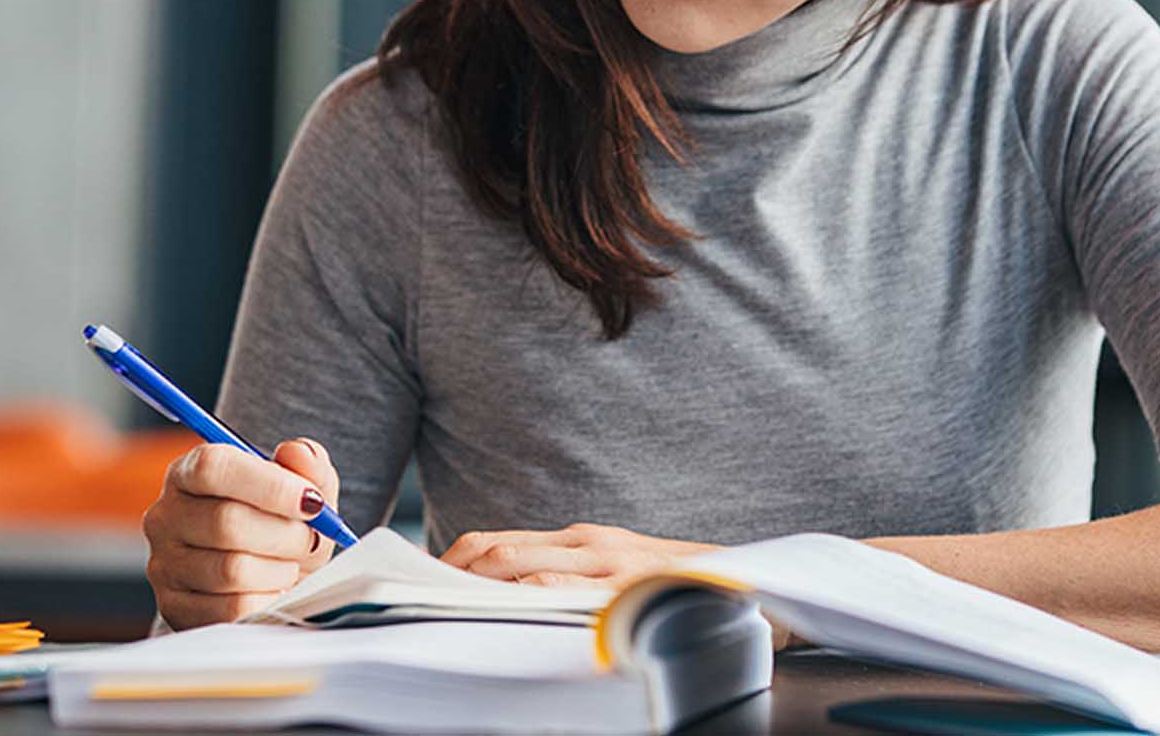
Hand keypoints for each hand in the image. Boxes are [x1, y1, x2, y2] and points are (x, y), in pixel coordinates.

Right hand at [143, 437, 340, 629]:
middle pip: (226, 522)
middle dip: (285, 534)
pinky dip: (267, 600)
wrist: (268, 577)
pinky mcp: (175, 607)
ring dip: (279, 569)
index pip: (213, 468)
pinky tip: (274, 589)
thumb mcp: (304, 489)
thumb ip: (308, 464)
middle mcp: (166, 516)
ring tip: (290, 564)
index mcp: (189, 473)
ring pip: (231, 569)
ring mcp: (164, 565)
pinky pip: (231, 609)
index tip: (312, 501)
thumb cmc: (281, 525)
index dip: (269, 485)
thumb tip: (297, 452)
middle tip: (309, 539)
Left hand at [445, 523, 807, 649]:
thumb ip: (571, 581)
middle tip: (405, 603)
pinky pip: (559, 590)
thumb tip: (508, 604)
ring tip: (431, 610)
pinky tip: (496, 619)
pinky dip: (520, 602)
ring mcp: (605, 564)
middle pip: (492, 552)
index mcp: (578, 541)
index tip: (411, 590)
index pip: (492, 544)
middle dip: (443, 576)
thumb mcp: (618, 576)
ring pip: (516, 569)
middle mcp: (587, 545)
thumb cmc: (680, 589)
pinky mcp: (624, 586)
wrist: (754, 584)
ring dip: (470, 587)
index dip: (447, 564)